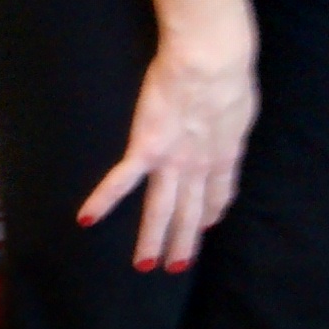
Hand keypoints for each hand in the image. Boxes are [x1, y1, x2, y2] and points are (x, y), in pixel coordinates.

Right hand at [80, 28, 259, 271]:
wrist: (211, 61)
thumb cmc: (230, 72)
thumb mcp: (242, 105)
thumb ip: (230, 124)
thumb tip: (228, 125)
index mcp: (226, 154)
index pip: (220, 193)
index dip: (212, 212)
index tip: (208, 226)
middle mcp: (200, 167)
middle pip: (192, 212)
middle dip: (184, 242)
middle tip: (176, 267)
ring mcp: (172, 162)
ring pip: (161, 209)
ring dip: (152, 239)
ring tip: (144, 265)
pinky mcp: (145, 149)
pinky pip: (122, 181)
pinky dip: (103, 201)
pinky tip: (86, 218)